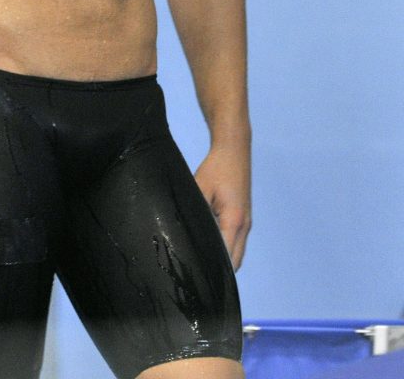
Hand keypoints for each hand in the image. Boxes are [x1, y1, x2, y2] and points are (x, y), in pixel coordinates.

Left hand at [194, 141, 250, 270]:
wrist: (234, 150)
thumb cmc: (216, 168)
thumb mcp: (200, 188)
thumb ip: (194, 212)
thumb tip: (182, 232)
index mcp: (234, 220)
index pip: (227, 257)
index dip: (214, 269)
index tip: (200, 280)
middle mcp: (244, 225)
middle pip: (236, 261)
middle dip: (220, 271)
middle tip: (200, 279)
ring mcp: (246, 222)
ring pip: (238, 253)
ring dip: (225, 261)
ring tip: (204, 267)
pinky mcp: (244, 217)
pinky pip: (237, 242)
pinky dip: (227, 249)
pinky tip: (211, 248)